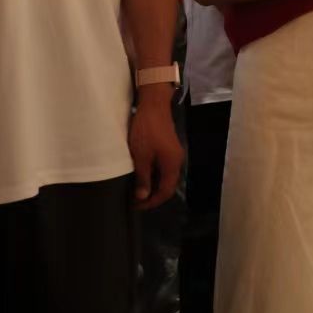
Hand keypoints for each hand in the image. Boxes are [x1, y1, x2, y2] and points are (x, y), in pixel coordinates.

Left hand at [129, 93, 183, 209]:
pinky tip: (143, 174)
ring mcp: (174, 153)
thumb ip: (143, 177)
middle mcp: (177, 161)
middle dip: (153, 196)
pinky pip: (164, 168)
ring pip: (166, 176)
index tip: (136, 206)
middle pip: (168, 185)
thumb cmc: (146, 131)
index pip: (166, 191)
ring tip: (137, 189)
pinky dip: (154, 175)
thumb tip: (143, 196)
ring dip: (153, 185)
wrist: (154, 105)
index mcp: (172, 165)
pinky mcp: (169, 147)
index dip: (152, 202)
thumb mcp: (141, 156)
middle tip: (135, 201)